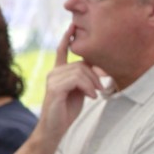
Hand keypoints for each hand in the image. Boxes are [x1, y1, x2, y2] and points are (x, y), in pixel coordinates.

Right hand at [38, 26, 103, 141]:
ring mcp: (52, 80)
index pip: (62, 50)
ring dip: (93, 83)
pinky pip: (76, 80)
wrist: (55, 128)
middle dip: (95, 75)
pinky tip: (91, 96)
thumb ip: (86, 78)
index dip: (67, 38)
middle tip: (102, 88)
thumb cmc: (68, 109)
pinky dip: (88, 87)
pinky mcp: (54, 88)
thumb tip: (100, 68)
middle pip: (81, 64)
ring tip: (95, 94)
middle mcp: (53, 72)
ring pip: (80, 71)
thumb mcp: (81, 90)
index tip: (73, 25)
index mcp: (59, 71)